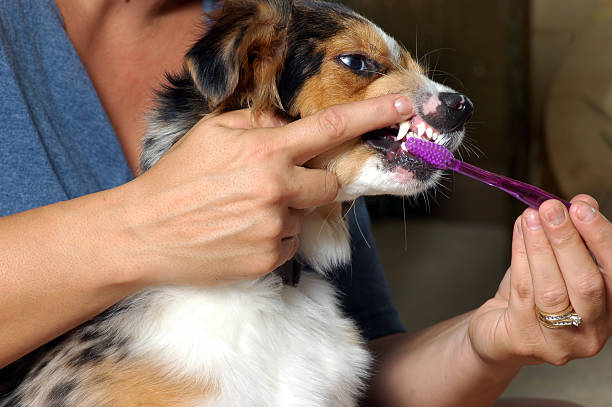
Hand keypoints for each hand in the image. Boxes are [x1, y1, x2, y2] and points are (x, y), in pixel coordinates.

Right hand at [115, 94, 412, 286]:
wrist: (144, 233)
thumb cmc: (176, 179)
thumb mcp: (212, 133)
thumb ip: (256, 123)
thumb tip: (285, 127)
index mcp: (266, 152)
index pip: (332, 128)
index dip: (374, 117)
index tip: (406, 108)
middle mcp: (277, 190)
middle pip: (329, 185)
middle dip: (314, 183)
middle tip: (280, 184)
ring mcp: (275, 228)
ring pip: (305, 216)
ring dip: (286, 212)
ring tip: (243, 213)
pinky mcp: (269, 259)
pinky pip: (289, 243)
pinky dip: (274, 237)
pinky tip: (241, 233)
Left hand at [469, 195, 611, 367]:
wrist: (499, 331)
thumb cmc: (533, 296)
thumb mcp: (558, 265)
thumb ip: (576, 237)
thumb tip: (582, 202)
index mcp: (610, 309)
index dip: (601, 237)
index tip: (582, 207)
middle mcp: (592, 330)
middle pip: (586, 284)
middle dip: (568, 241)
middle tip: (551, 209)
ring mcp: (560, 341)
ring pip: (551, 290)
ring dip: (540, 247)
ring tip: (530, 217)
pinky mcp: (525, 340)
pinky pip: (522, 293)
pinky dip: (520, 258)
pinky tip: (518, 234)